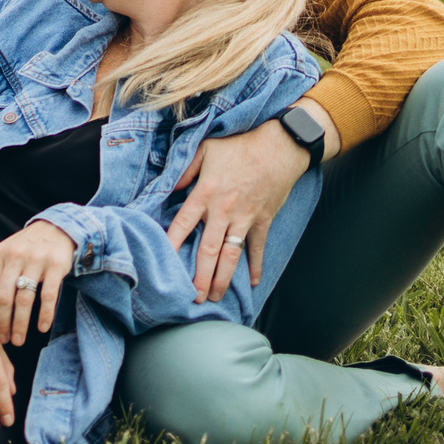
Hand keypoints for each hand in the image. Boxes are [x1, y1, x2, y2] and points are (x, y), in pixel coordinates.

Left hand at [0, 219, 75, 345]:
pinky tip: (42, 328)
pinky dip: (45, 314)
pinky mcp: (56, 265)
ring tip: (19, 340)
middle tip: (4, 340)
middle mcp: (15, 256)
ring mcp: (36, 260)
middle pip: (4, 297)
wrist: (56, 228)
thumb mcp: (8, 254)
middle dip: (2, 323)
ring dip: (21, 323)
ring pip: (24, 299)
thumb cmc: (27, 247)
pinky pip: (48, 295)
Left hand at [166, 112, 327, 301]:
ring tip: (215, 296)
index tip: (163, 264)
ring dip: (222, 278)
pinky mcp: (263, 220)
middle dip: (199, 276)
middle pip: (208, 250)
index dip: (171, 244)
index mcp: (205, 194)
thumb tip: (170, 187)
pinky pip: (258, 247)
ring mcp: (245, 218)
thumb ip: (186, 169)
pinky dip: (256, 265)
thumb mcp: (206, 148)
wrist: (280, 146)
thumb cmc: (240, 145)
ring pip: (231, 256)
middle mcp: (223, 211)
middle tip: (192, 297)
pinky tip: (255, 282)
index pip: (183, 224)